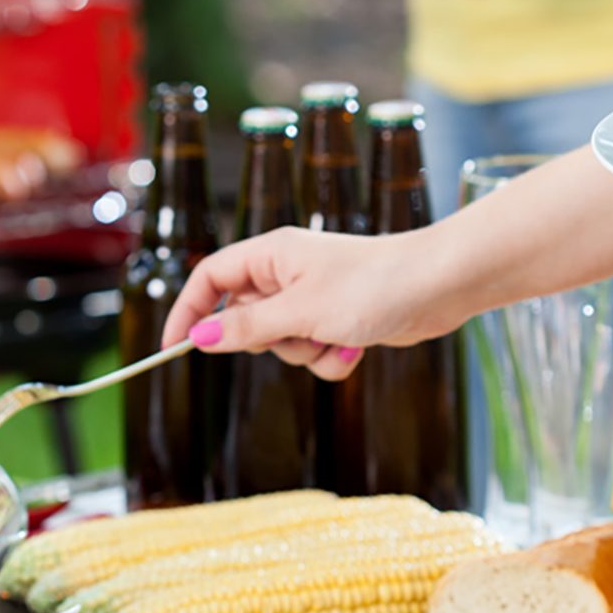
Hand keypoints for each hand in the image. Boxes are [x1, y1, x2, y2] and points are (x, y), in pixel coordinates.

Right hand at [162, 227, 465, 379]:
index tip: (174, 348)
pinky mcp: (340, 320)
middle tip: (297, 331)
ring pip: (283, 344)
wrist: (439, 287)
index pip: (211, 279)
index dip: (189, 311)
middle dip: (270, 340)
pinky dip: (332, 357)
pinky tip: (357, 345)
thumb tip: (202, 338)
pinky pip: (315, 352)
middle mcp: (289, 274)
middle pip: (246, 319)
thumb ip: (248, 327)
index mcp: (271, 255)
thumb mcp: (300, 311)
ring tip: (338, 334)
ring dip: (307, 351)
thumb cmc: (373, 285)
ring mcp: (315, 299)